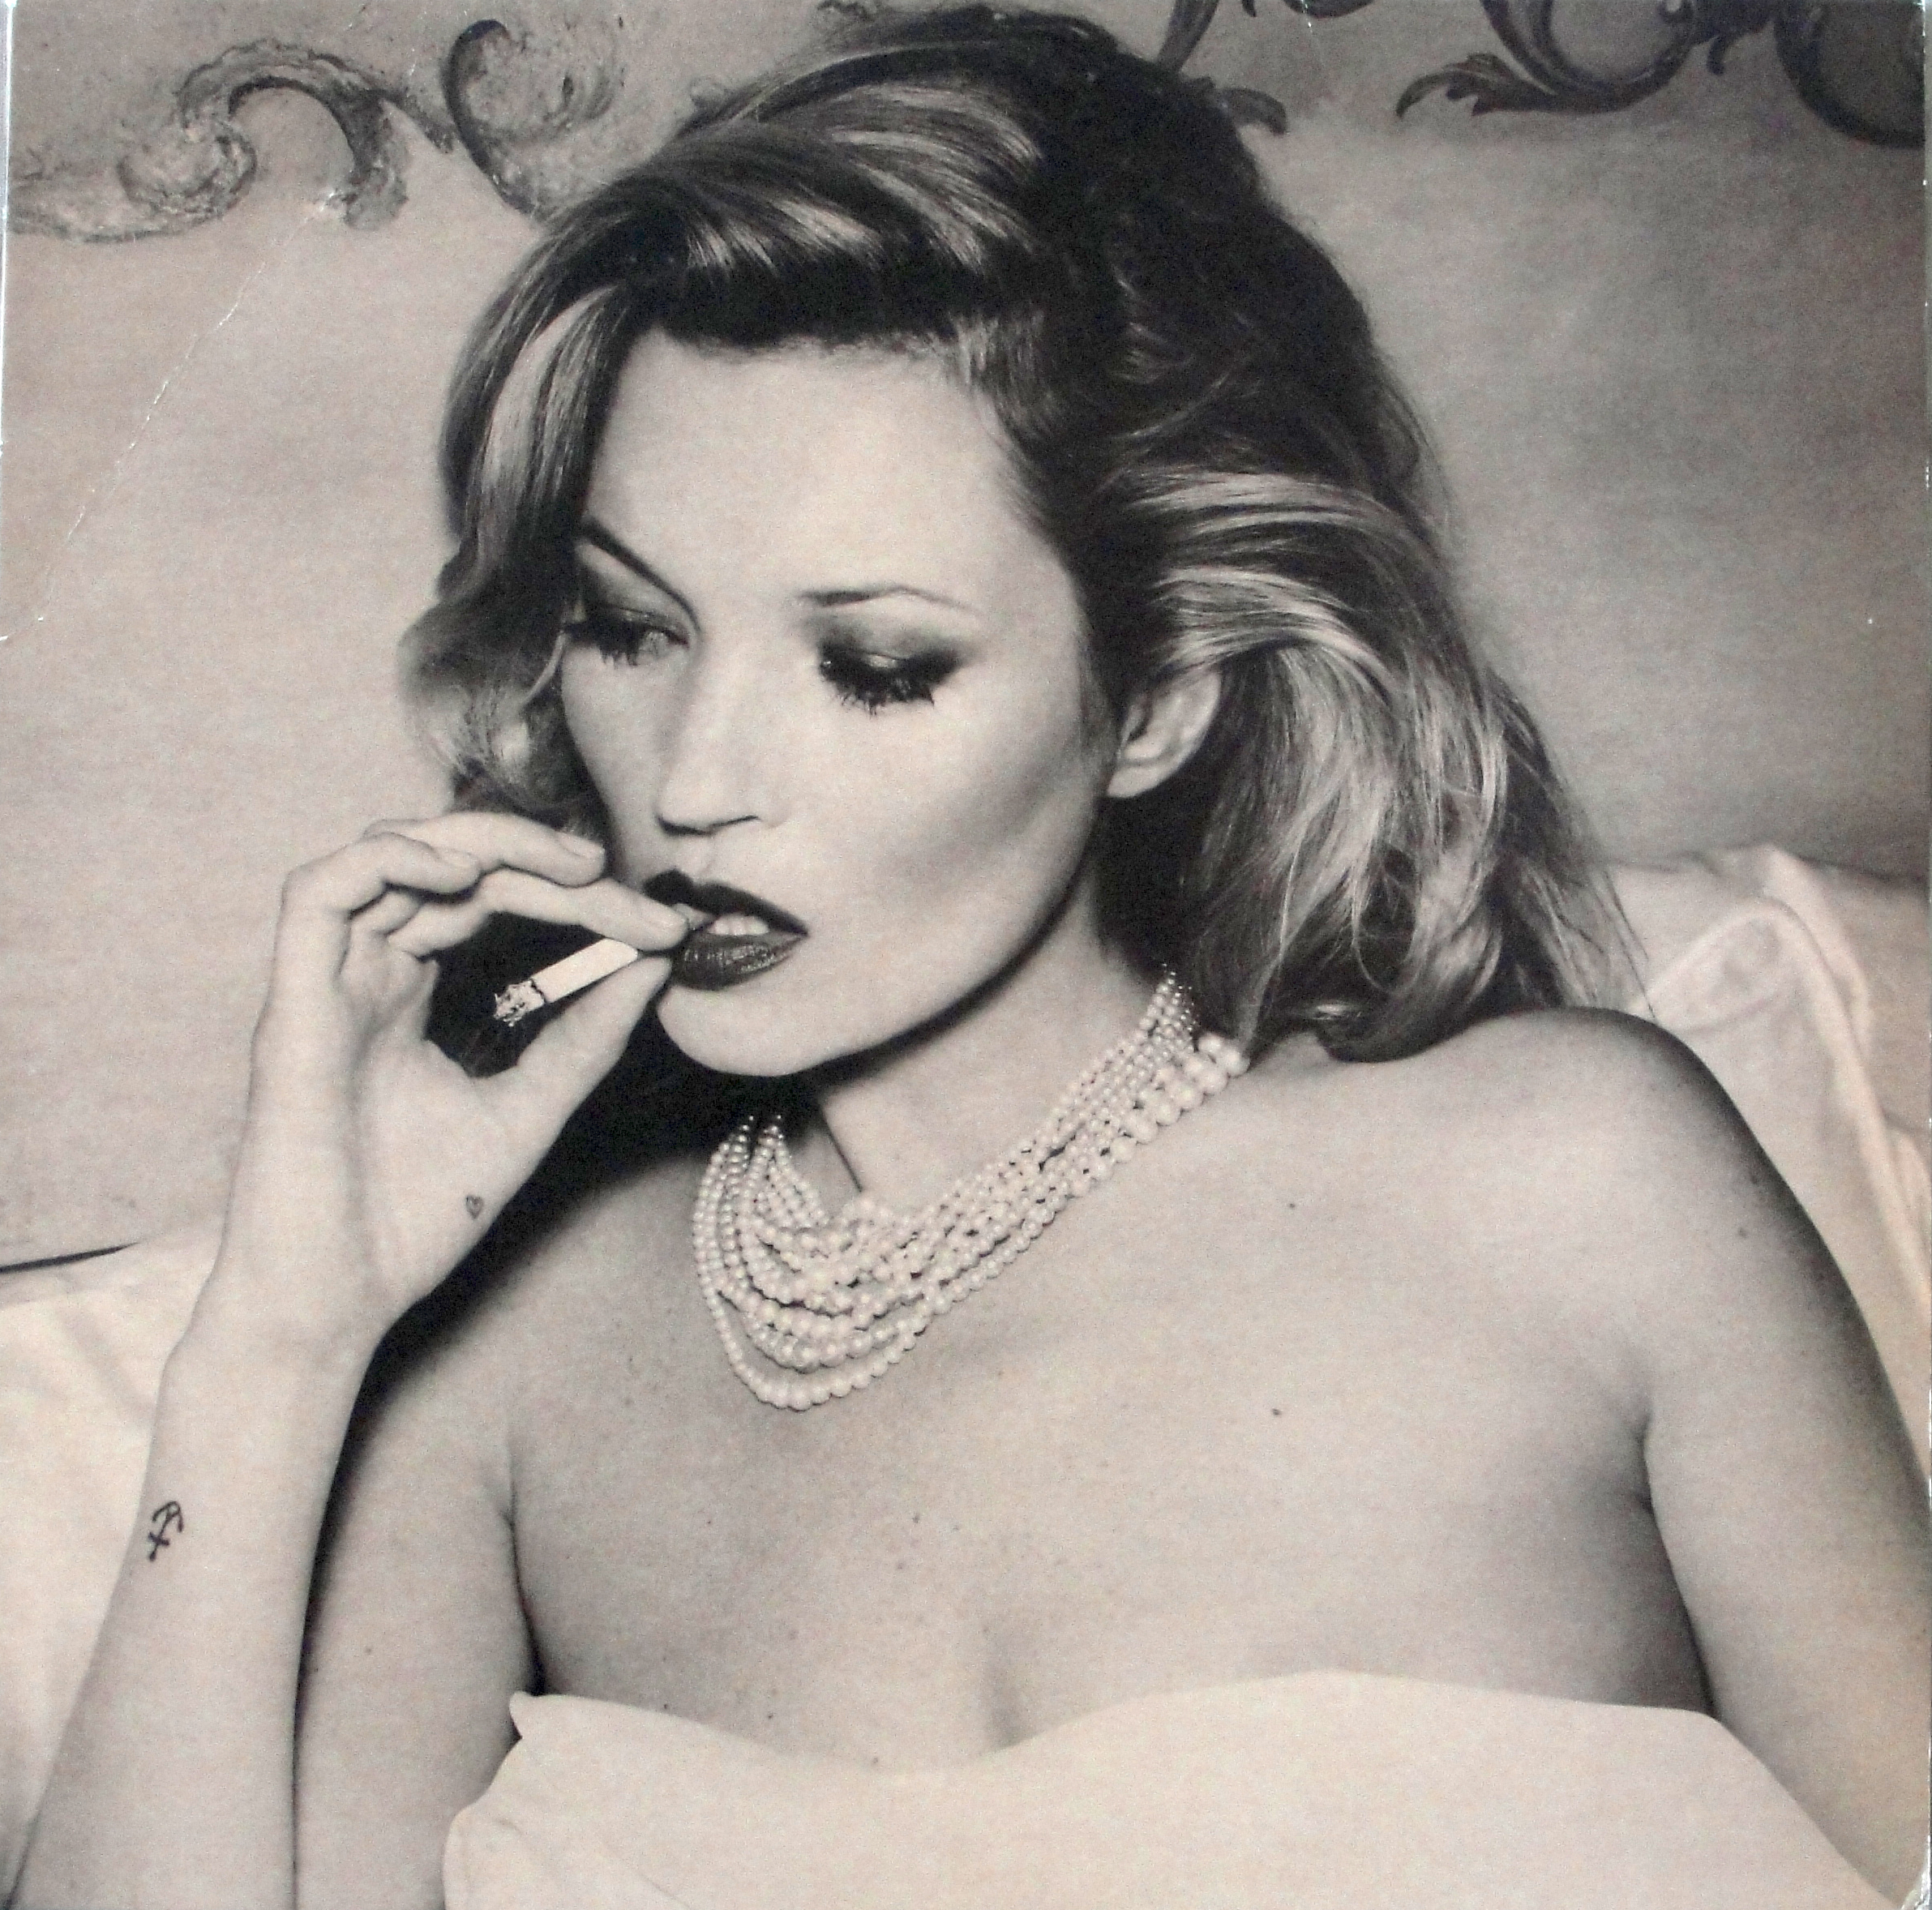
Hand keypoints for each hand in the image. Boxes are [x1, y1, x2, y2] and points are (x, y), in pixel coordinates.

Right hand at [205, 814, 685, 1357]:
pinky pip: (317, 894)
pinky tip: (466, 877)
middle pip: (447, 865)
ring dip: (481, 842)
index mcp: (411, 995)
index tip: (658, 922)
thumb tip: (655, 960)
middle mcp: (364, 977)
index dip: (572, 893)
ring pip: (387, 857)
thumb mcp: (530, 1109)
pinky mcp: (291, 1008)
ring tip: (564, 867)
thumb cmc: (413, 1217)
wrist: (342, 1302)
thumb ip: (586, 1037)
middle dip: (542, 859)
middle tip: (619, 881)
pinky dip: (389, 862)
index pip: (491, 900)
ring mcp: (324, 988)